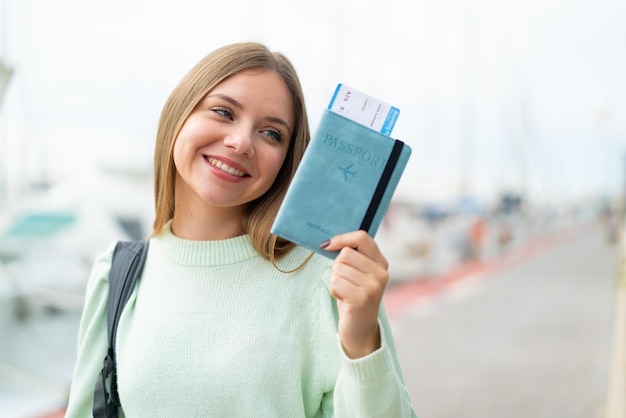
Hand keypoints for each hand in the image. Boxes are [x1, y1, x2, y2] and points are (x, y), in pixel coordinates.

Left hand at [320, 230, 389, 358]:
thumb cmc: (353, 297)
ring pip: (338, 268)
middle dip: (337, 267)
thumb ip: (351, 256)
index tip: (328, 245)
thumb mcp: (357, 273)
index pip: (362, 237)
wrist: (359, 329)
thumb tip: (328, 242)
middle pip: (345, 253)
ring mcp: (374, 285)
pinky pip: (335, 282)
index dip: (342, 238)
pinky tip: (344, 300)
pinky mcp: (362, 297)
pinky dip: (334, 291)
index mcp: (381, 262)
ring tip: (345, 293)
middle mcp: (381, 273)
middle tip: (345, 283)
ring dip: (335, 281)